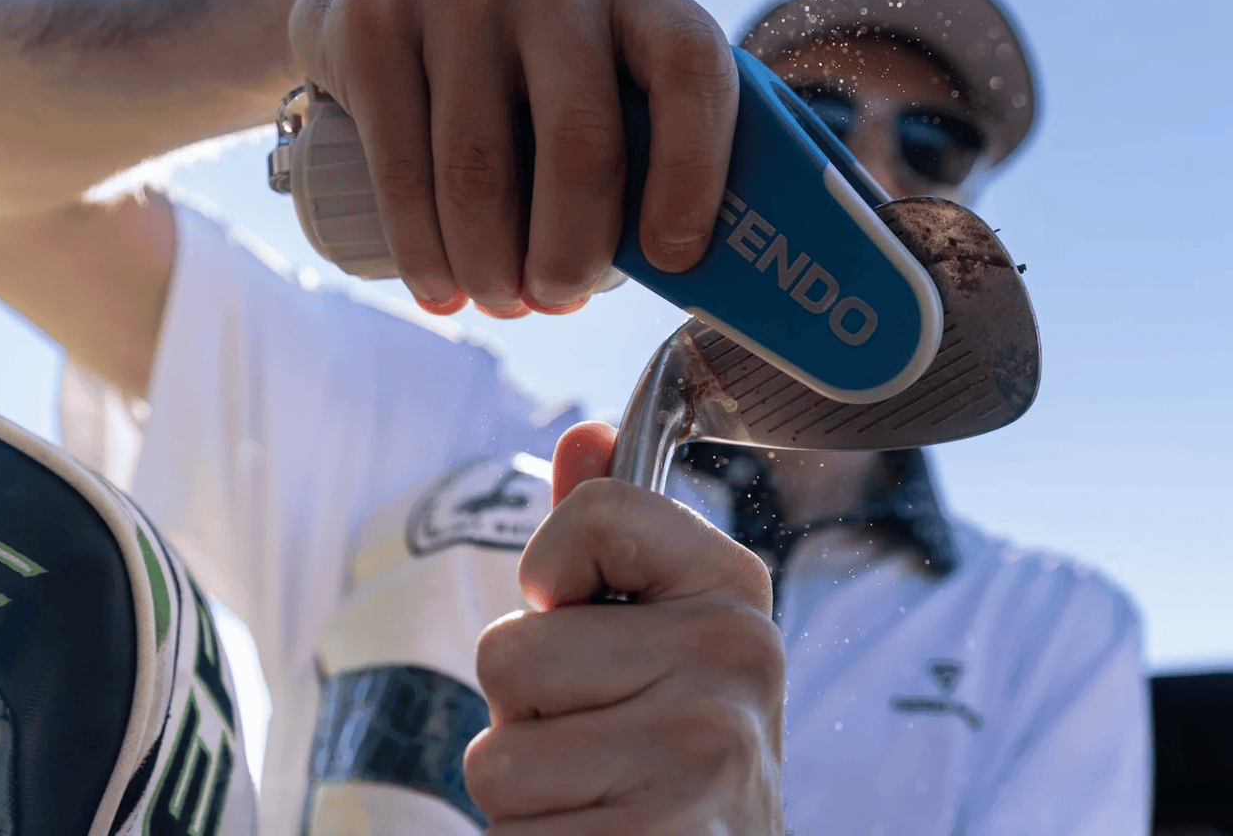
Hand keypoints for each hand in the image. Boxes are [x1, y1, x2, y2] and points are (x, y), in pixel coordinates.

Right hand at [288, 0, 738, 316]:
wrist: (379, 6)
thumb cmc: (527, 73)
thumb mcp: (601, 75)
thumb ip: (659, 140)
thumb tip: (718, 267)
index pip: (690, 67)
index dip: (693, 171)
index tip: (674, 258)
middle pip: (580, 139)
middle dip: (573, 250)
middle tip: (559, 301)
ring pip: (482, 171)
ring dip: (493, 267)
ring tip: (502, 303)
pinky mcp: (370, 17)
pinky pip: (403, 166)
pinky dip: (424, 250)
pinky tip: (440, 290)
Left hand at [466, 422, 785, 833]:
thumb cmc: (672, 757)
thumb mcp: (659, 638)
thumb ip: (614, 539)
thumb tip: (585, 434)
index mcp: (732, 591)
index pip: (595, 515)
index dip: (550, 578)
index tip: (587, 626)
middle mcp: (735, 660)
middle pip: (510, 650)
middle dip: (524, 713)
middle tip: (599, 746)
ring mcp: (703, 757)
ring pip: (496, 758)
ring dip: (525, 796)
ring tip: (600, 800)